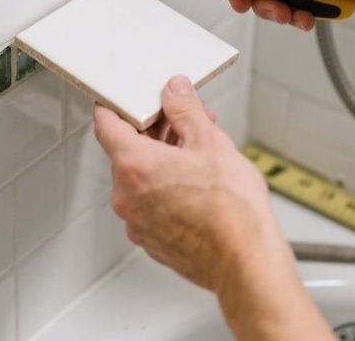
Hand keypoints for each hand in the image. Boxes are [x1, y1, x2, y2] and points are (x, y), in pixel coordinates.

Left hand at [94, 75, 334, 339]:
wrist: (247, 262)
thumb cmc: (232, 211)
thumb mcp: (210, 142)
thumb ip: (185, 110)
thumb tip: (174, 92)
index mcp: (133, 165)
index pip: (106, 124)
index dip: (117, 107)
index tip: (128, 101)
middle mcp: (126, 196)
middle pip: (126, 152)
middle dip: (154, 134)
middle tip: (183, 124)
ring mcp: (137, 222)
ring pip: (140, 180)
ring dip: (162, 162)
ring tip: (199, 154)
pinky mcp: (152, 241)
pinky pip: (149, 206)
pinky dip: (165, 191)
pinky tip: (195, 185)